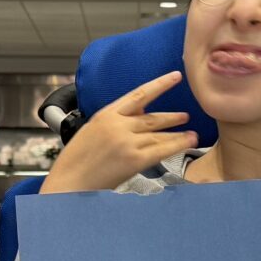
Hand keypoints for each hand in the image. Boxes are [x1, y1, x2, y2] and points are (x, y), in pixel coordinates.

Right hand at [44, 71, 193, 193]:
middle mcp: (118, 125)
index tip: (175, 77)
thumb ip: (113, 123)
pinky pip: (161, 150)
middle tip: (185, 115)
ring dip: (178, 133)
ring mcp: (127, 142)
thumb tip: (137, 117)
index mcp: (105, 114)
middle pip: (152, 117)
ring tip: (192, 132)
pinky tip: (189, 141)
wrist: (67, 183)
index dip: (159, 84)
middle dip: (171, 117)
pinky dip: (177, 145)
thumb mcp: (91, 132)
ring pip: (159, 134)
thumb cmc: (75, 162)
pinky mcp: (133, 160)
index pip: (139, 95)